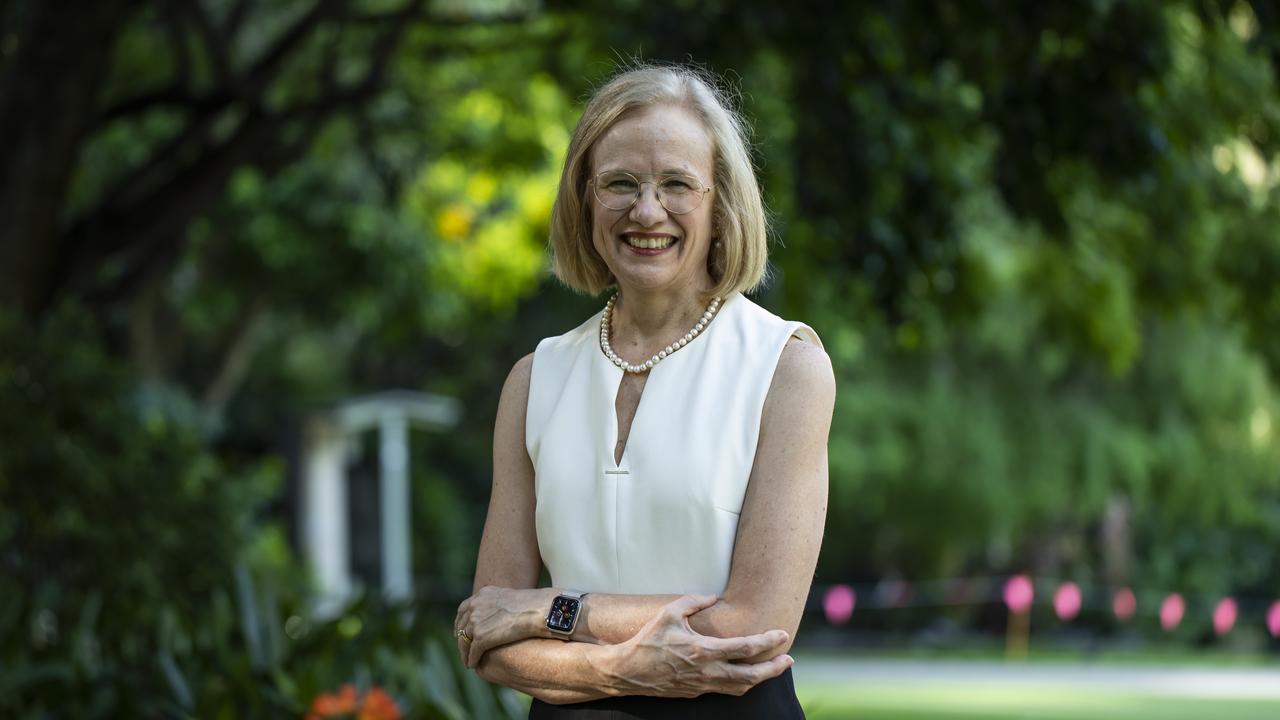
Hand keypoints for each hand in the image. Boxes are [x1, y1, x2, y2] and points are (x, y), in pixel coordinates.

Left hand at [455, 586, 553, 667]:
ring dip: (464, 652)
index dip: (461, 622)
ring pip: (464, 640)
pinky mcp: (481, 637)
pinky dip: (471, 659)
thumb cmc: (533, 604)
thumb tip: (500, 612)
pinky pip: (472, 651)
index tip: (461, 630)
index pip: (463, 609)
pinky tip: (473, 664)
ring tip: (468, 660)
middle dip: (460, 637)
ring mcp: (476, 622)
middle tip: (463, 647)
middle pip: (460, 625)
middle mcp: (475, 607)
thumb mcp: (509, 597)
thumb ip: (498, 604)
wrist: (538, 610)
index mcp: (482, 595)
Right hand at [601, 594, 792, 697]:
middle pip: (752, 676)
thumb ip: (693, 601)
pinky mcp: (696, 693)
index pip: (746, 648)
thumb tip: (711, 596)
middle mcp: (708, 671)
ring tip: (774, 669)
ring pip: (741, 687)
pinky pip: (725, 690)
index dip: (768, 642)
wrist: (629, 672)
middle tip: (789, 659)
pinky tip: (746, 676)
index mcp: (704, 650)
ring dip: (761, 679)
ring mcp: (702, 686)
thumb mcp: (669, 613)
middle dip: (774, 668)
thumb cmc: (648, 640)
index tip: (783, 635)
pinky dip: (741, 684)